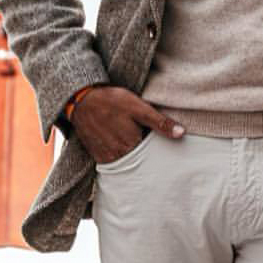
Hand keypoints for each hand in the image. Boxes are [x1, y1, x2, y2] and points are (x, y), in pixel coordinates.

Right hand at [71, 86, 185, 161]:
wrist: (81, 100)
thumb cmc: (111, 101)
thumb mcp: (139, 107)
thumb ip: (160, 123)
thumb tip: (181, 134)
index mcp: (132, 145)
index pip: (152, 154)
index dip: (157, 148)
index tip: (158, 141)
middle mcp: (119, 156)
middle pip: (140, 160)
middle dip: (145, 153)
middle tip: (143, 137)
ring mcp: (107, 158)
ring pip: (128, 161)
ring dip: (132, 155)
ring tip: (130, 140)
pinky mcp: (98, 156)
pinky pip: (114, 161)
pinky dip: (120, 156)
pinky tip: (120, 143)